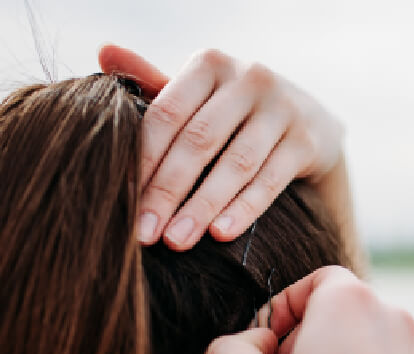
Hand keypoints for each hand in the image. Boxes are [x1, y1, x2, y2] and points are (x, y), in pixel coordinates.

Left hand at [99, 45, 345, 248]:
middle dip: (167, 191)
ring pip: (236, 164)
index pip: (167, 114)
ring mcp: (283, 108)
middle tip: (144, 235)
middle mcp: (250, 78)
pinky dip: (244, 208)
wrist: (309, 124)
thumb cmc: (235, 114)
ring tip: (177, 241)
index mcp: (210, 64)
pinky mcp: (308, 140)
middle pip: (199, 140)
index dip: (142, 161)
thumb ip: (153, 82)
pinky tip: (221, 234)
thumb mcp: (198, 97)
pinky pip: (271, 179)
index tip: (121, 204)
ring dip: (203, 206)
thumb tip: (104, 51)